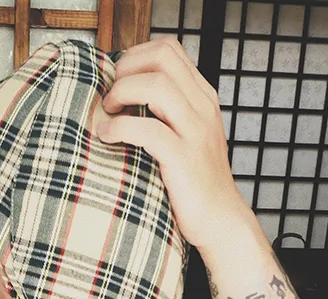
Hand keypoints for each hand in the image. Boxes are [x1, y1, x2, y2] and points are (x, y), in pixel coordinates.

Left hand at [97, 37, 253, 252]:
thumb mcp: (187, 137)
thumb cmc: (195, 182)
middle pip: (161, 59)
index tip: (117, 79)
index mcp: (202, 97)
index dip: (135, 56)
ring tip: (107, 112)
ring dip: (122, 92)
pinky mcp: (184, 159)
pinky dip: (120, 128)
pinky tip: (107, 136)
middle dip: (126, 69)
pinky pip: (148, 130)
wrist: (220, 220)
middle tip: (110, 95)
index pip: (169, 50)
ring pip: (156, 86)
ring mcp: (195, 132)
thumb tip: (125, 97)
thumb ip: (167, 113)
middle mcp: (202, 108)